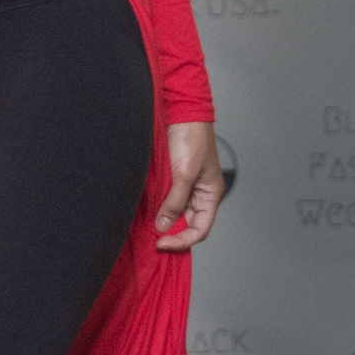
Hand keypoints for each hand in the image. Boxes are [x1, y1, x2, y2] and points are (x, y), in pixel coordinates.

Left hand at [153, 121, 223, 251]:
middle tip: (152, 239)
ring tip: (146, 229)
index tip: (162, 242)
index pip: (200, 229)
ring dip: (162, 222)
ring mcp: (184, 187)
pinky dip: (156, 208)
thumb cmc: (192, 137)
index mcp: (210, 194)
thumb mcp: (184, 173)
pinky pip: (164, 200)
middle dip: (171, 234)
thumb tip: (164, 226)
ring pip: (174, 214)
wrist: (181, 111)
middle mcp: (198, 194)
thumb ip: (174, 201)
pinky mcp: (170, 179)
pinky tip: (145, 212)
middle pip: (186, 224)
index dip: (182, 240)